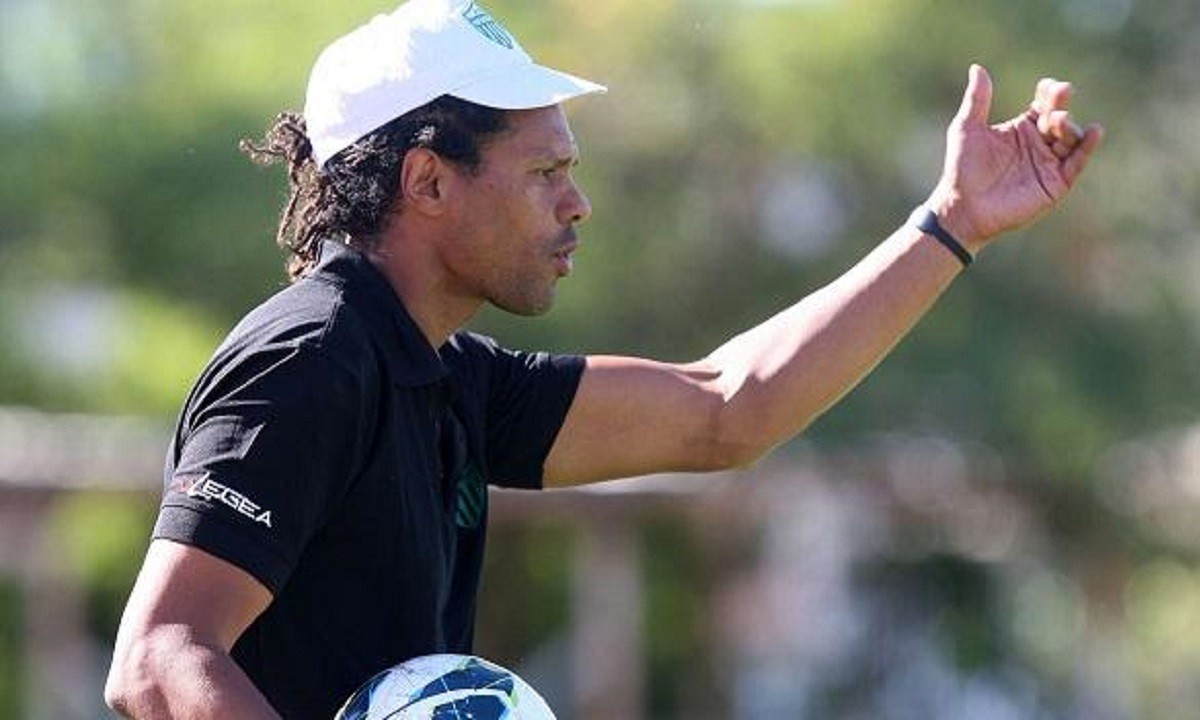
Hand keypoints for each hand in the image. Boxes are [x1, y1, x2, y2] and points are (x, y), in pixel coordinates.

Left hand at [926, 64, 1103, 252]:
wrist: (962, 206)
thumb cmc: (962, 169)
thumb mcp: (967, 129)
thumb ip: (977, 100)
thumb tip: (977, 67)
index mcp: (1022, 129)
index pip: (1043, 105)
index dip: (1049, 94)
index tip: (1048, 86)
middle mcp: (1039, 144)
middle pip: (1059, 118)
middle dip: (1061, 105)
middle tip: (1059, 94)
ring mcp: (1049, 163)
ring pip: (1070, 138)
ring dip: (1069, 126)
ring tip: (1058, 121)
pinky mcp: (1055, 184)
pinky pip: (1076, 163)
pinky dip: (1087, 148)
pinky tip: (1093, 132)